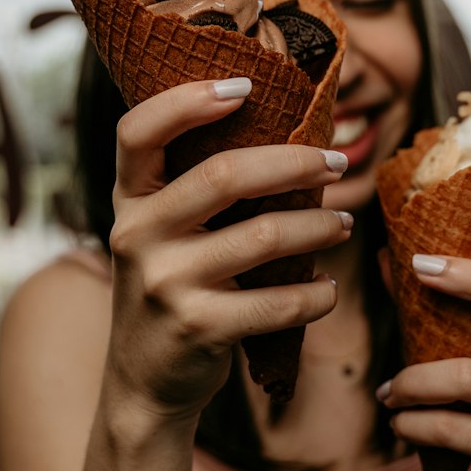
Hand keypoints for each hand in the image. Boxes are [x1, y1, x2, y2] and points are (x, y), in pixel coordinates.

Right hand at [105, 78, 351, 420]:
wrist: (145, 384)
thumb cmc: (171, 290)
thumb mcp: (161, 236)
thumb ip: (193, 191)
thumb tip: (288, 137)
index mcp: (129, 202)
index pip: (138, 132)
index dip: (186, 101)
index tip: (245, 86)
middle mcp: (137, 235)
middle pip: (223, 175)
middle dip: (294, 163)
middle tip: (336, 162)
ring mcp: (165, 283)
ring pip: (264, 236)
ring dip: (318, 225)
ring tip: (342, 222)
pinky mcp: (198, 328)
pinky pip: (278, 301)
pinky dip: (315, 295)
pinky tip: (327, 290)